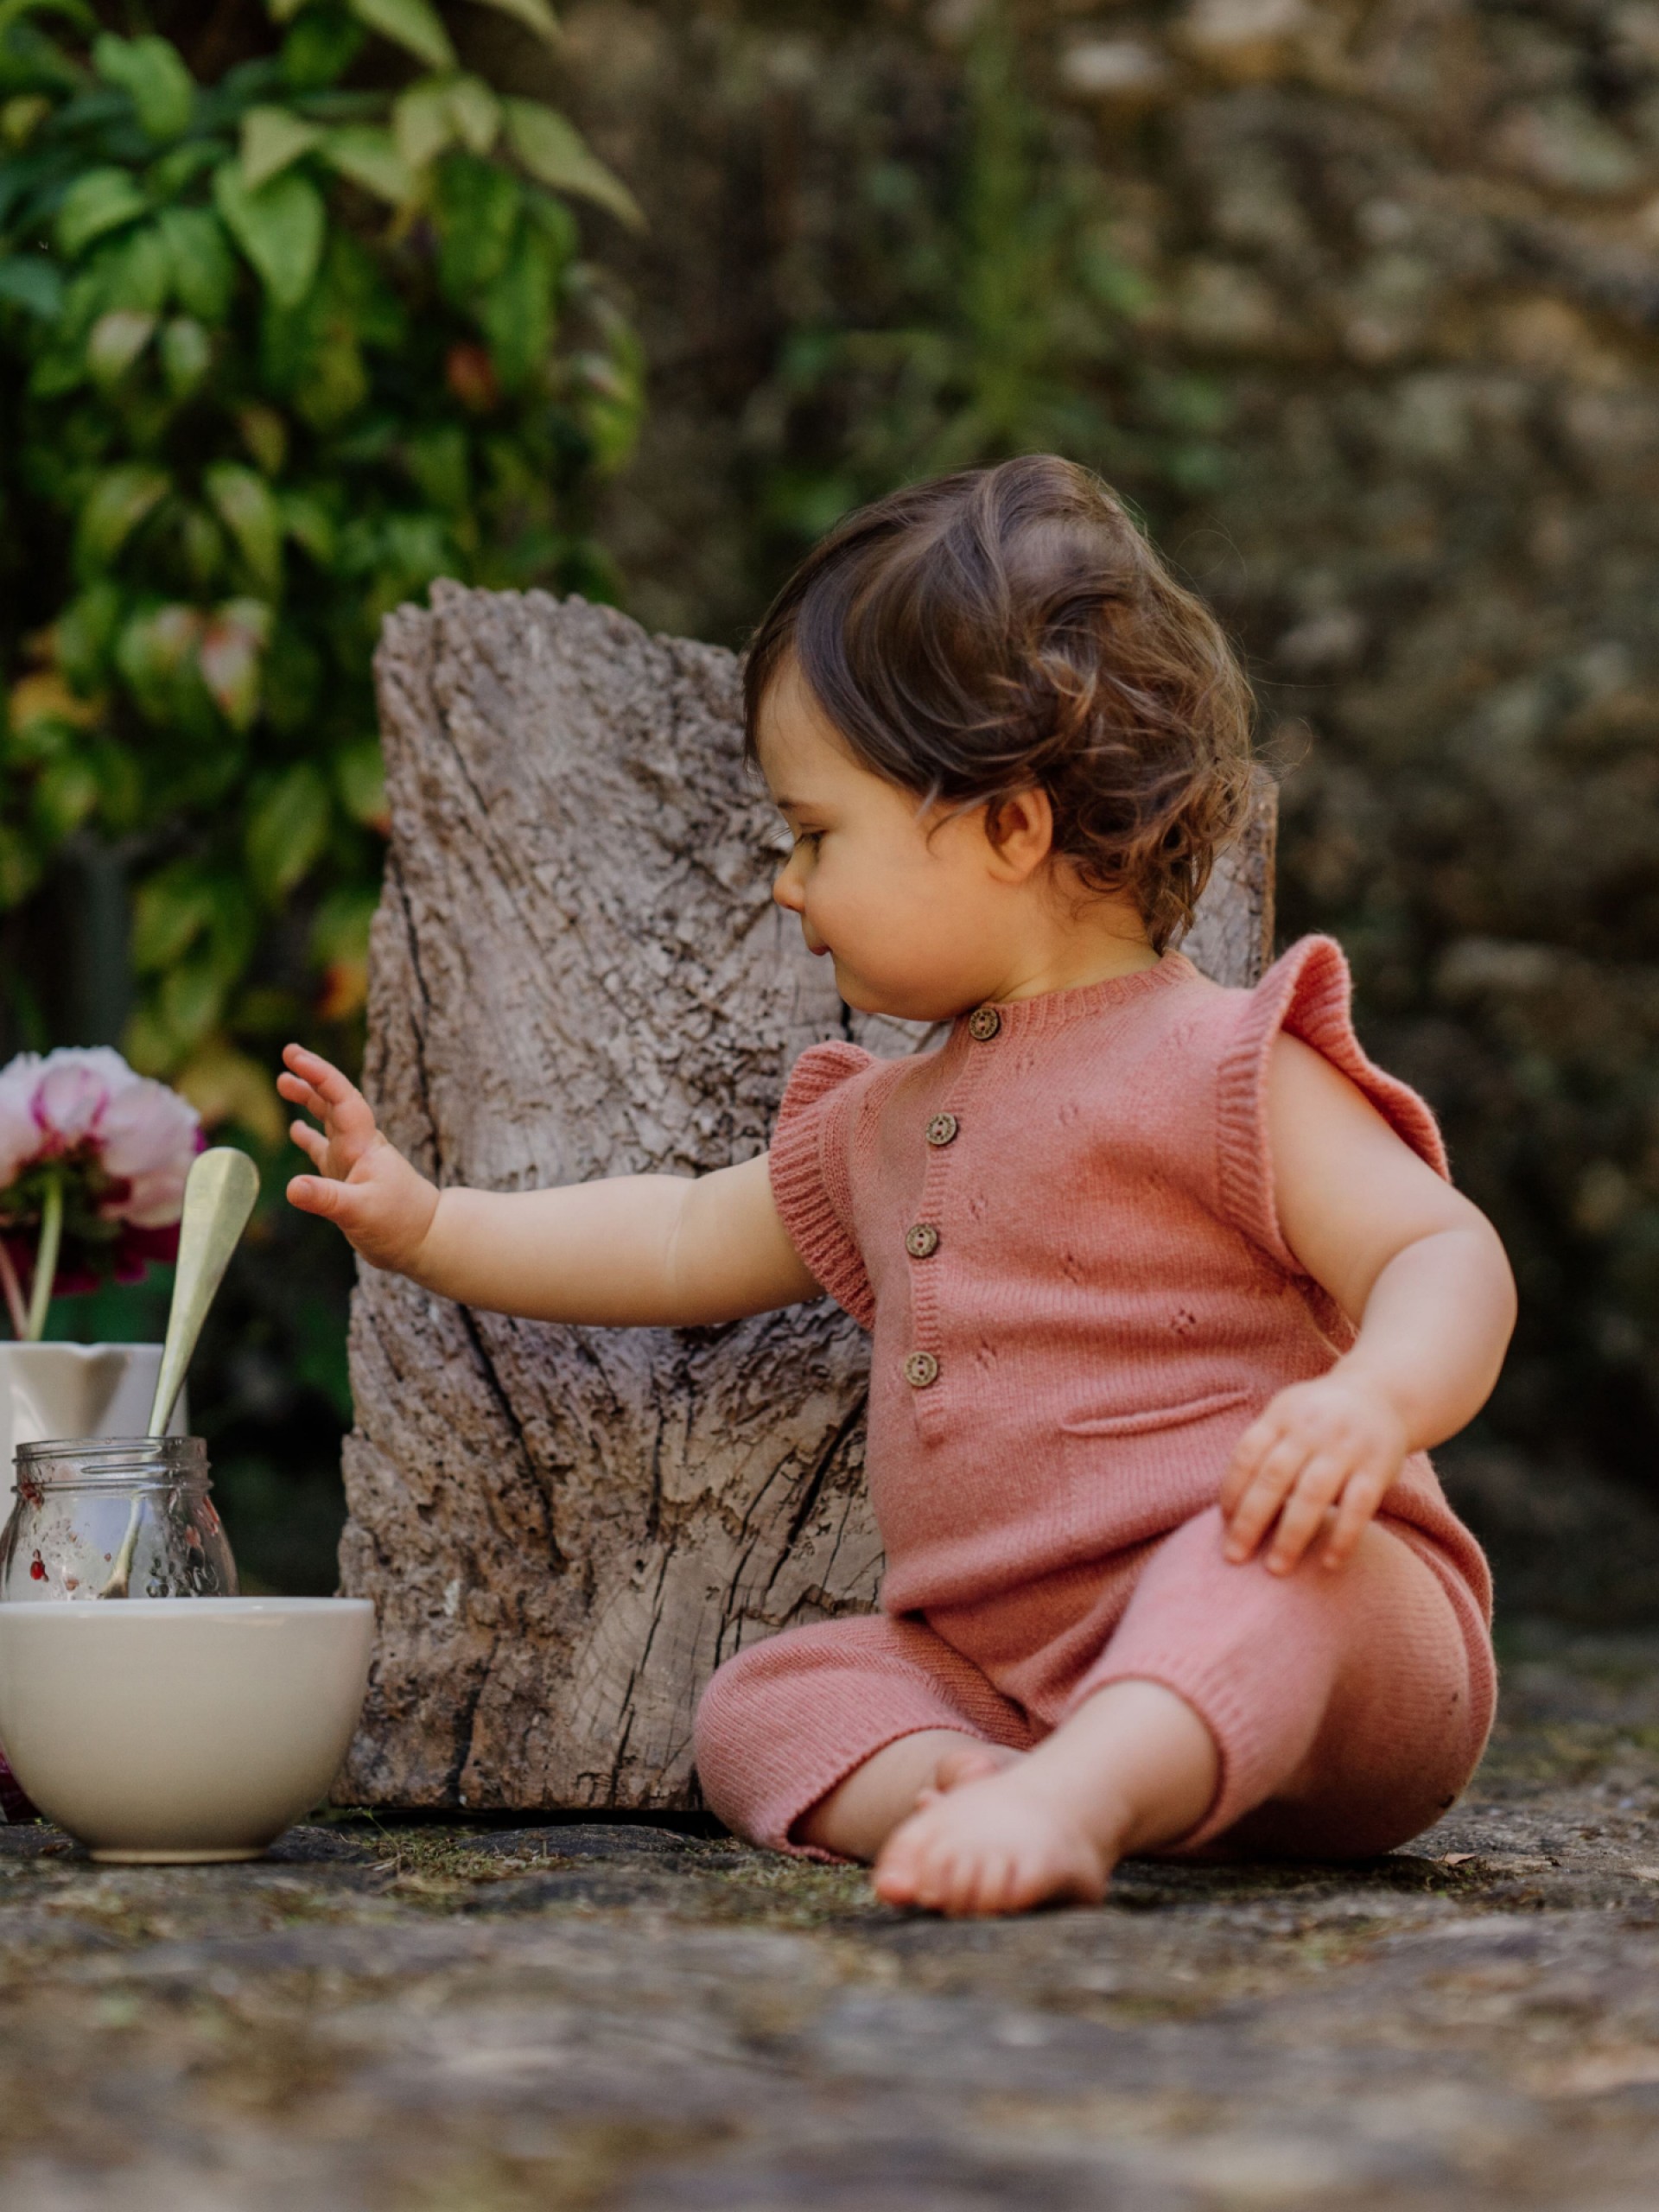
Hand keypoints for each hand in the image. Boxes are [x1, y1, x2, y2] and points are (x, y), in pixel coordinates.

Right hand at [278, 1045, 438, 1274]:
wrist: (425, 1240)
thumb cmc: (399, 1224)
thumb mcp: (360, 1212)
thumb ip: (326, 1198)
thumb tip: (292, 1187)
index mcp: (363, 1146)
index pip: (341, 1099)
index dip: (319, 1075)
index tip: (295, 1056)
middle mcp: (358, 1147)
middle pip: (334, 1102)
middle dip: (312, 1077)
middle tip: (288, 1053)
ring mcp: (353, 1162)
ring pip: (328, 1121)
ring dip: (308, 1100)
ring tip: (283, 1082)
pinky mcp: (349, 1179)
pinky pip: (324, 1150)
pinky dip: (309, 1137)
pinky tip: (295, 1129)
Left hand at [1219, 1370, 1409, 1574]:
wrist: (1380, 1395)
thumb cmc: (1318, 1418)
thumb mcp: (1287, 1416)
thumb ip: (1263, 1451)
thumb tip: (1231, 1509)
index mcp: (1282, 1416)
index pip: (1247, 1454)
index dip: (1231, 1489)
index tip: (1223, 1523)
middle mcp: (1311, 1430)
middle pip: (1273, 1478)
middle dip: (1250, 1520)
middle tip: (1234, 1556)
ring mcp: (1346, 1448)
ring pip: (1313, 1494)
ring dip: (1292, 1535)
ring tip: (1276, 1568)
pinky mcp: (1378, 1468)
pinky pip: (1358, 1507)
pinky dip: (1343, 1537)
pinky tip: (1328, 1563)